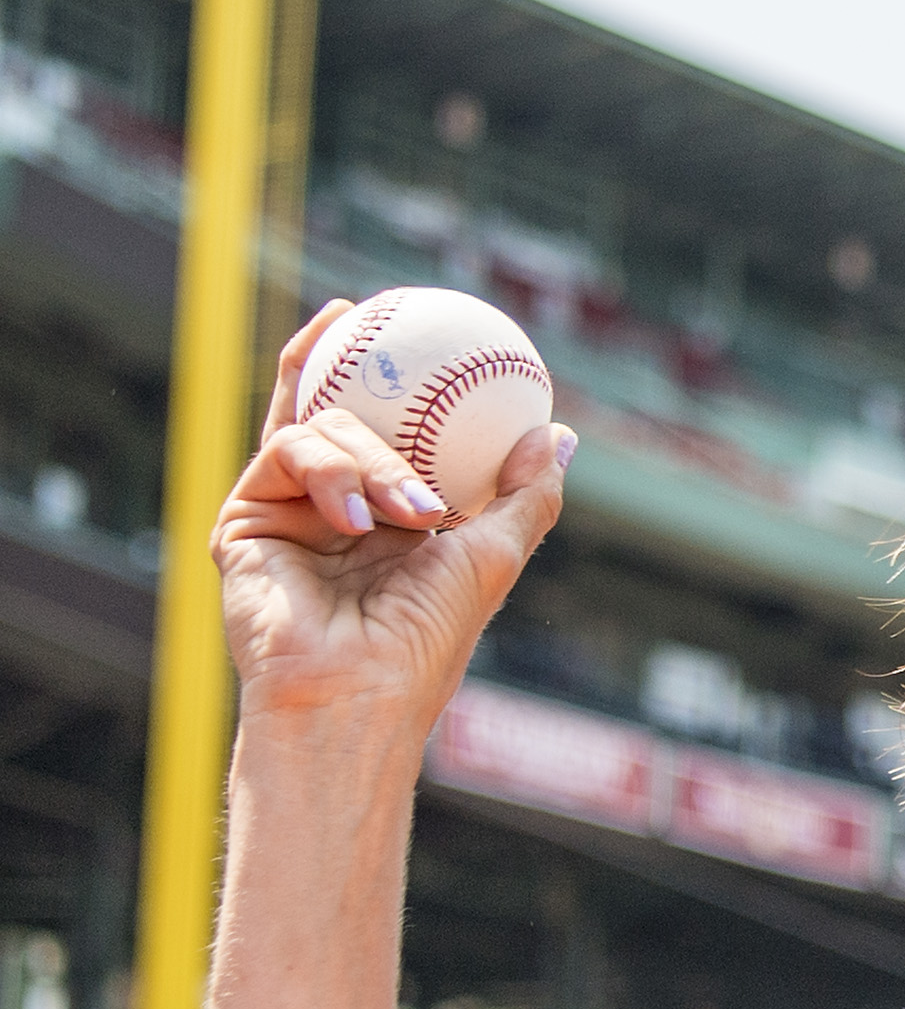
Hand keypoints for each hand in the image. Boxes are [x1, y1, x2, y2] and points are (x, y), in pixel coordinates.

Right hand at [216, 299, 572, 730]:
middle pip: (339, 410)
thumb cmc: (427, 639)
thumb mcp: (491, 555)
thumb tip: (557, 434)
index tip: (413, 323)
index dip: (394, 376)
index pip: (390, 431)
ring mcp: (286, 511)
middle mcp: (333, 507)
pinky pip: (286, 450)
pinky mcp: (244, 519)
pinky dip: (332, 471)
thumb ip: (524, 494)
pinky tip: (358, 515)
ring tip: (411, 512)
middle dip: (355, 366)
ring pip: (324, 427)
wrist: (357, 693)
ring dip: (377, 460)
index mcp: (390, 516)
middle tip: (364, 316)